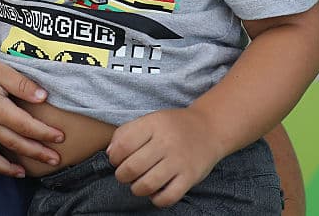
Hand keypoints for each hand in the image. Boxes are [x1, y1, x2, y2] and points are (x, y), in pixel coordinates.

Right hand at [0, 52, 62, 176]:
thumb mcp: (1, 70)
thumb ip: (22, 84)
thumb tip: (43, 97)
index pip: (26, 126)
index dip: (45, 133)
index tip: (60, 137)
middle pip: (14, 144)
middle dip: (36, 153)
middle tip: (54, 160)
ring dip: (6, 168)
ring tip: (21, 173)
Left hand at [105, 108, 223, 207]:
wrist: (209, 128)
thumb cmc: (173, 126)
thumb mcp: (150, 120)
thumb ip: (126, 133)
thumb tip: (109, 154)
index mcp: (153, 124)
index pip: (123, 144)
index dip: (114, 157)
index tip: (117, 160)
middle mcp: (166, 142)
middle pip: (133, 167)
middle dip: (122, 175)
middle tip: (125, 174)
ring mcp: (179, 160)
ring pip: (148, 184)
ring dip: (136, 189)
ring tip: (137, 184)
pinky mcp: (190, 177)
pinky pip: (168, 196)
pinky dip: (156, 199)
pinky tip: (155, 192)